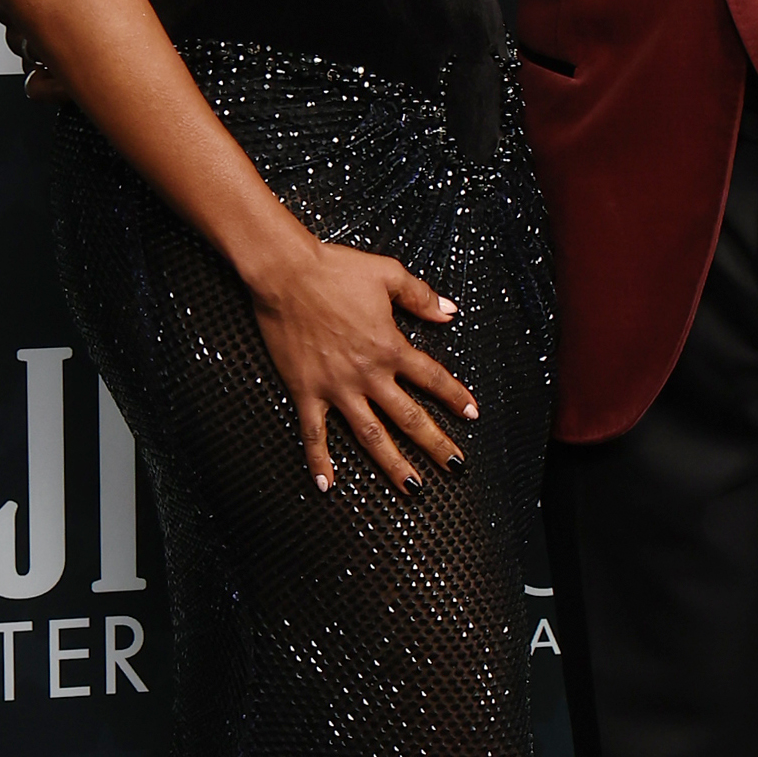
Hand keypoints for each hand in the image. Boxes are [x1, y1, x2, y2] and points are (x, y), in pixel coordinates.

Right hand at [246, 235, 476, 493]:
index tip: (471, 414)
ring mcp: (337, 387)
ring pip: (370, 434)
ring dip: (393, 463)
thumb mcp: (387, 274)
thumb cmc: (334, 269)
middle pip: (409, 417)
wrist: (286, 273)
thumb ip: (421, 297)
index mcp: (390, 346)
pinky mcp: (306, 391)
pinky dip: (320, 461)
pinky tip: (328, 486)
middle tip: (455, 467)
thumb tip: (449, 313)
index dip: (454, 396)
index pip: (432, 378)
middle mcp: (368, 374)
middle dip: (435, 444)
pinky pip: (314, 433)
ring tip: (412, 487)